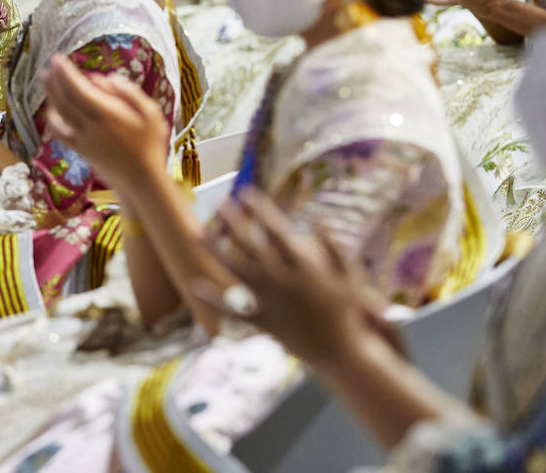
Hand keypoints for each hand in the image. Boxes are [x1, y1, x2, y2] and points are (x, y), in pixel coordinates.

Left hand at [41, 55, 169, 189]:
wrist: (142, 180)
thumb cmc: (150, 143)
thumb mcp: (150, 113)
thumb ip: (128, 92)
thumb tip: (104, 78)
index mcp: (108, 115)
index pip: (79, 89)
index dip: (66, 73)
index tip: (58, 58)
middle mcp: (92, 127)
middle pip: (65, 99)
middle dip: (55, 79)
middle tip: (49, 64)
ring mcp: (83, 140)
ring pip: (60, 114)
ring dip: (51, 94)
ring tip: (46, 78)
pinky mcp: (81, 150)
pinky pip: (60, 133)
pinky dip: (52, 119)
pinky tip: (51, 109)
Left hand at [191, 189, 405, 367]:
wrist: (345, 352)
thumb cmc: (348, 311)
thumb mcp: (350, 275)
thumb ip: (334, 245)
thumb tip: (319, 218)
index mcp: (304, 266)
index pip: (276, 230)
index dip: (260, 209)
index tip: (246, 192)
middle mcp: (283, 280)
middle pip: (250, 245)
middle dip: (233, 222)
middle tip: (219, 204)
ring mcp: (271, 302)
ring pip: (235, 271)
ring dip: (214, 251)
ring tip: (198, 234)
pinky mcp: (263, 323)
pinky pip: (233, 310)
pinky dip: (213, 299)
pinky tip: (194, 286)